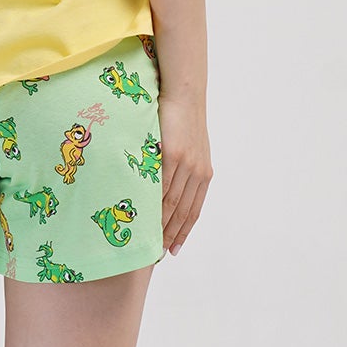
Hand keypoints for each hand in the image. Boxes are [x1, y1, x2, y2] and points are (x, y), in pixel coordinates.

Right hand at [158, 93, 212, 254]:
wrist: (184, 93)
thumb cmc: (182, 118)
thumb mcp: (189, 147)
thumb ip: (183, 168)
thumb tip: (167, 188)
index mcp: (204, 173)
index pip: (194, 210)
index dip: (184, 231)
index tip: (173, 249)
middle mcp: (198, 172)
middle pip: (183, 211)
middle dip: (169, 234)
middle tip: (155, 253)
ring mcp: (186, 165)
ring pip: (171, 202)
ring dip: (159, 223)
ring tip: (145, 238)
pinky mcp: (173, 155)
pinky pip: (161, 185)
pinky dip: (153, 203)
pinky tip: (143, 215)